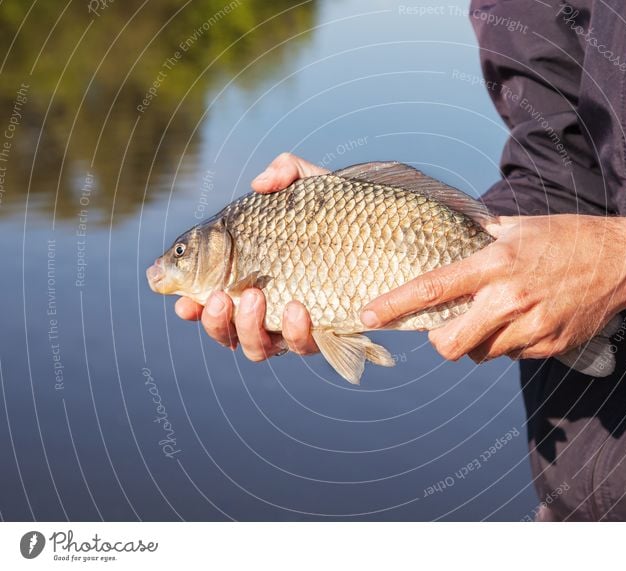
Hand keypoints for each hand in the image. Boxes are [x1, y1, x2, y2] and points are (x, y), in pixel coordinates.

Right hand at [175, 153, 328, 359]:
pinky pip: (304, 347)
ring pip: (258, 348)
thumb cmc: (345, 214)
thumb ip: (286, 172)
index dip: (193, 306)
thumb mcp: (315, 185)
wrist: (394, 238)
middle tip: (218, 297)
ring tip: (255, 296)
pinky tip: (299, 309)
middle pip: (227, 332)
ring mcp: (296, 326)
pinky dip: (295, 332)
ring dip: (249, 327)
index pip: (213, 299)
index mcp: (252, 278)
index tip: (182, 300)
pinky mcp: (326, 335)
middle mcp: (269, 308)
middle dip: (215, 321)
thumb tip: (260, 184)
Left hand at [360, 215, 625, 362]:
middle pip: (451, 344)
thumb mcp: (519, 226)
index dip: (395, 305)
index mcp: (495, 264)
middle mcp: (508, 299)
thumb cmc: (567, 237)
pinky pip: (511, 356)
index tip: (368, 315)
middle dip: (439, 341)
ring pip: (481, 354)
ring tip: (494, 317)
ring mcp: (530, 327)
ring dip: (476, 342)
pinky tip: (524, 321)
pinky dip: (507, 344)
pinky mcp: (548, 346)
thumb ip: (481, 237)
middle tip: (443, 329)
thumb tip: (450, 236)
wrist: (621, 261)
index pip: (433, 288)